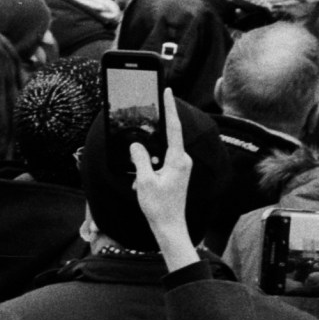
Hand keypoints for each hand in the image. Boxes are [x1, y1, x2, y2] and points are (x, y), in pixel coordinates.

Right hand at [130, 90, 197, 272]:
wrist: (170, 228)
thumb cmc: (160, 208)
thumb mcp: (144, 181)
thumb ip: (140, 159)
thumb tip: (136, 145)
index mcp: (178, 159)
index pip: (174, 127)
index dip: (170, 107)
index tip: (168, 91)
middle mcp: (183, 161)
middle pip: (166, 139)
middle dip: (150, 140)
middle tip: (143, 137)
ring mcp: (180, 168)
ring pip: (160, 153)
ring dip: (146, 163)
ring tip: (139, 182)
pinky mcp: (176, 175)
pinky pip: (160, 163)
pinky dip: (148, 170)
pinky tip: (140, 185)